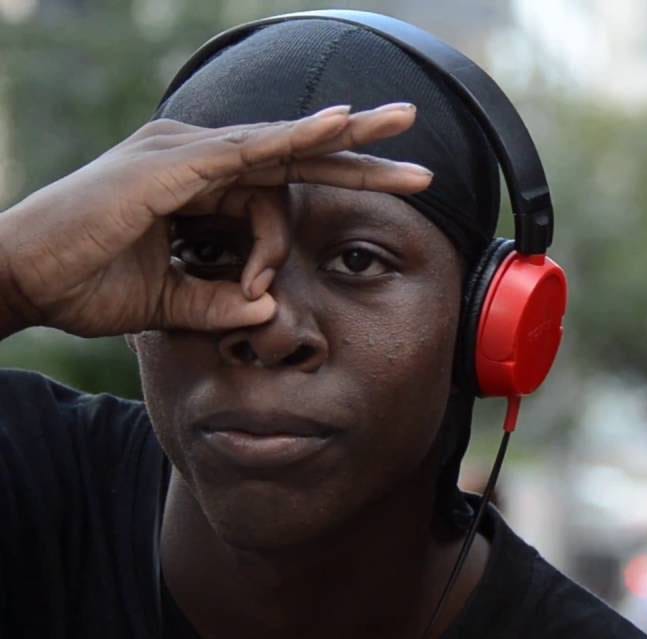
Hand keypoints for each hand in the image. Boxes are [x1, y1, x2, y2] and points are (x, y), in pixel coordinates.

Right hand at [0, 103, 433, 337]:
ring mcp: (183, 153)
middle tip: (412, 130)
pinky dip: (294, 138)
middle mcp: (195, 157)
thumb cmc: (85, 285)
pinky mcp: (172, 164)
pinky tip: (338, 127)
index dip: (307, 215)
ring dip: (343, 136)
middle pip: (292, 147)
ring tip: (400, 124)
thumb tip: (267, 309)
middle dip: (355, 144)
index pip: (276, 182)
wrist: (22, 280)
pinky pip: (248, 148)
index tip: (279, 276)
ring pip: (280, 142)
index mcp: (196, 182)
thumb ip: (219, 300)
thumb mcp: (169, 300)